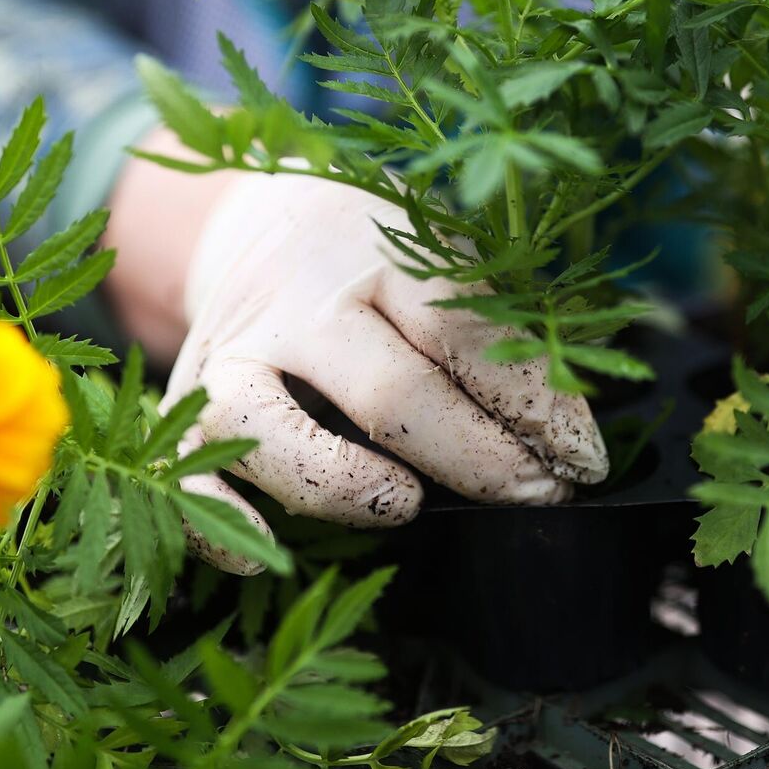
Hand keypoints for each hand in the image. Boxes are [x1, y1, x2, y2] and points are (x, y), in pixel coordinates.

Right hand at [161, 173, 608, 572]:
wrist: (260, 216)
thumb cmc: (376, 255)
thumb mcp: (441, 255)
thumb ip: (495, 329)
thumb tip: (569, 436)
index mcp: (379, 252)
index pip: (465, 338)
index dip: (533, 408)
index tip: (582, 460)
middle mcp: (298, 302)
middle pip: (389, 394)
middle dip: (477, 461)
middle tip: (535, 494)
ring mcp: (231, 352)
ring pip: (263, 427)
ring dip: (341, 485)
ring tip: (405, 505)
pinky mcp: (186, 398)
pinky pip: (187, 467)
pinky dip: (219, 521)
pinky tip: (272, 552)